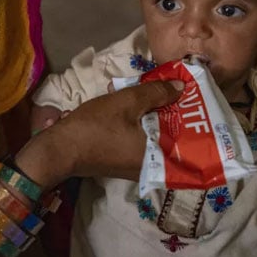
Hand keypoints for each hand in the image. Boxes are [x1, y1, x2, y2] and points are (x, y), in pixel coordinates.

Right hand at [15, 80, 183, 187]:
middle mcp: (152, 167)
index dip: (195, 119)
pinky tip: (141, 111)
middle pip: (174, 139)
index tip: (197, 99)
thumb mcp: (126, 102)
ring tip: (162, 98)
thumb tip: (181, 88)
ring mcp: (137, 168)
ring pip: (158, 140)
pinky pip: (144, 144)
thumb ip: (156, 93)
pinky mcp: (124, 165)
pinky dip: (146, 129)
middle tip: (181, 94)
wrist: (59, 149)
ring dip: (160, 121)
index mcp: (157, 155)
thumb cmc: (94, 127)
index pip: (188, 140)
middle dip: (177, 116)